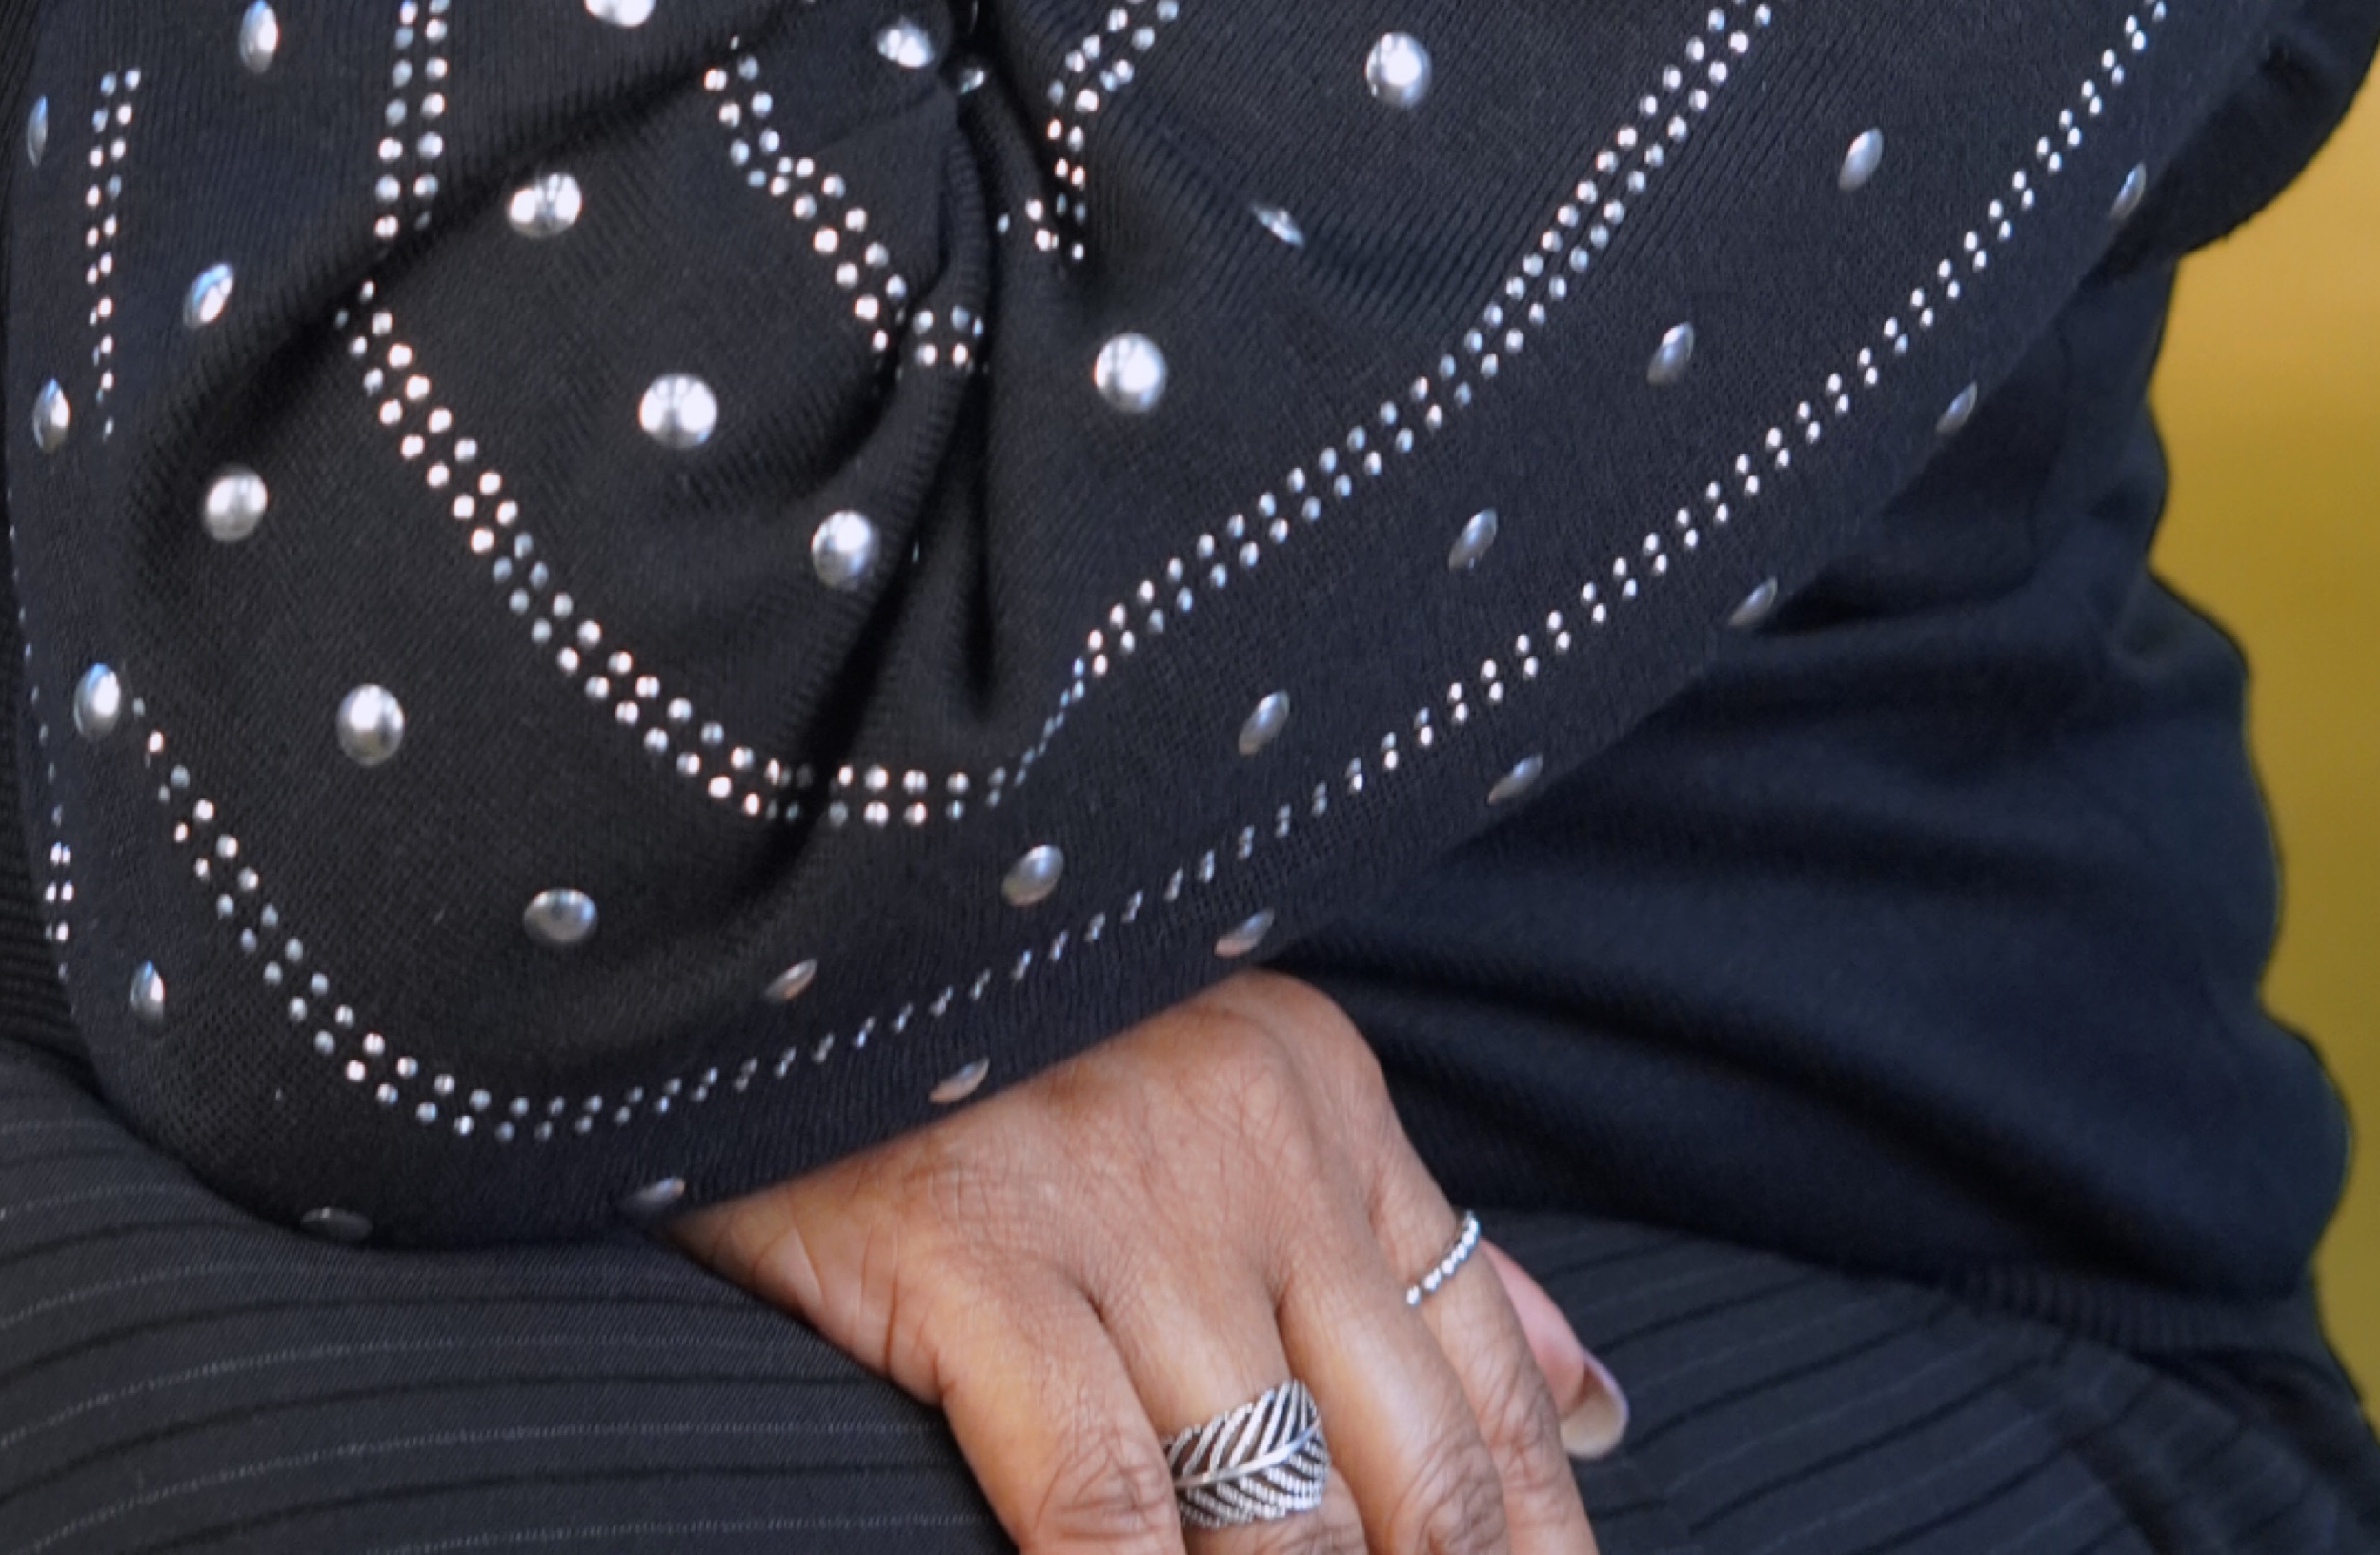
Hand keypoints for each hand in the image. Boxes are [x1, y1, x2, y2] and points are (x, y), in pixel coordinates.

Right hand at [677, 977, 1622, 1554]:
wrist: (783, 891)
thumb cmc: (999, 1039)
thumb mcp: (1234, 1096)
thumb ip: (1412, 1253)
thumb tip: (1595, 1405)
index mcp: (1327, 1103)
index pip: (1492, 1386)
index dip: (1541, 1550)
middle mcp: (1255, 1144)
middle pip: (1413, 1474)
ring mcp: (1122, 1201)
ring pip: (1279, 1516)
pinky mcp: (981, 1254)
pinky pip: (1103, 1503)